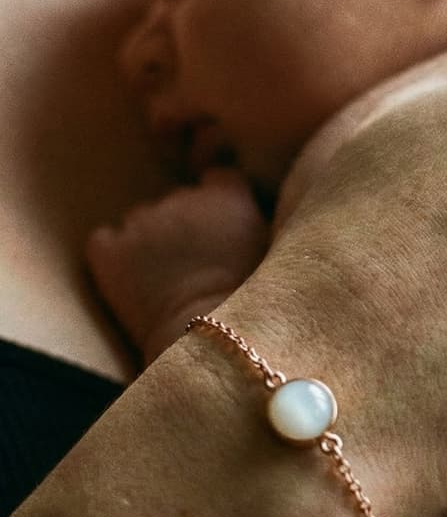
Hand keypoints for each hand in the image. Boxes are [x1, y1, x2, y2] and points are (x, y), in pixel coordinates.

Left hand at [87, 169, 268, 360]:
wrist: (208, 338)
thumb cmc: (251, 303)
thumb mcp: (272, 251)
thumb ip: (255, 222)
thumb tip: (244, 220)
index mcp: (227, 195)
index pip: (219, 178)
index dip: (218, 200)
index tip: (221, 225)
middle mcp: (183, 197)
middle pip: (179, 199)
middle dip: (183, 223)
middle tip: (195, 261)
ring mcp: (142, 222)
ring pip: (141, 220)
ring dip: (149, 240)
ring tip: (164, 277)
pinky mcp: (109, 250)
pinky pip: (103, 241)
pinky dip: (112, 255)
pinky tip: (128, 278)